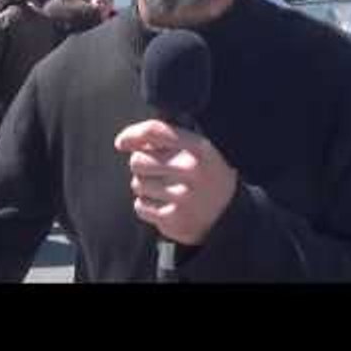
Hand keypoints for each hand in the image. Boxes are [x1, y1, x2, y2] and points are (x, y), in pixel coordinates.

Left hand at [115, 121, 236, 245]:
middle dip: (141, 164)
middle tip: (156, 171)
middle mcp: (190, 169)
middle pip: (137, 160)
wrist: (229, 215)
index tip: (122, 142)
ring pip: (137, 184)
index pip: (154, 131)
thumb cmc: (205, 174)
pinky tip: (164, 204)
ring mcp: (181, 196)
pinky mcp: (172, 218)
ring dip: (145, 186)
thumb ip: (166, 138)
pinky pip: (140, 206)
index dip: (132, 134)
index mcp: (198, 147)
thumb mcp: (198, 149)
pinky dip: (147, 206)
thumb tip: (123, 141)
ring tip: (165, 189)